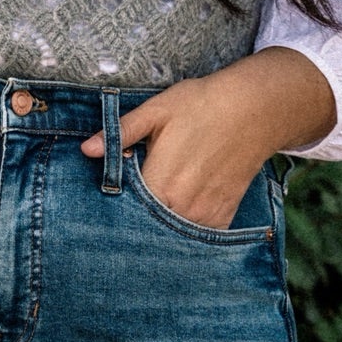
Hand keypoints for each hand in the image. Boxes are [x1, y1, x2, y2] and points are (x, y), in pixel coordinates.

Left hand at [82, 45, 336, 227]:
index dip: (114, 208)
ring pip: (171, 235)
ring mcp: (204, 217)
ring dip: (159, 228)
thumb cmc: (202, 105)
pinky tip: (177, 214)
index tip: (107, 203)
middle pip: (146, 227)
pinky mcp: (221, 218)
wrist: (255, 110)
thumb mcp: (156, 110)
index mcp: (159, 184)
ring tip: (155, 209)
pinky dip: (184, 230)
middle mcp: (181, 208)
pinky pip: (195, 236)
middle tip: (127, 211)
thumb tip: (86, 149)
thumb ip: (121, 134)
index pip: (124, 211)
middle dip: (134, 222)